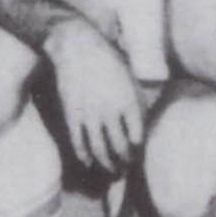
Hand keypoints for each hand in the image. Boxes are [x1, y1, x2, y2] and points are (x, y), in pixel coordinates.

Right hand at [45, 15, 146, 177]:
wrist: (76, 45)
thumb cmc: (106, 56)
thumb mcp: (130, 75)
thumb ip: (137, 98)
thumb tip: (144, 118)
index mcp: (128, 101)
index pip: (138, 136)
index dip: (139, 150)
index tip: (138, 153)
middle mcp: (110, 112)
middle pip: (120, 148)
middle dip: (125, 162)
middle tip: (126, 168)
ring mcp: (89, 115)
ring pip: (100, 151)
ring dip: (107, 165)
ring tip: (112, 171)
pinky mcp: (71, 115)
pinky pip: (78, 143)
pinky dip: (84, 156)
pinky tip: (88, 163)